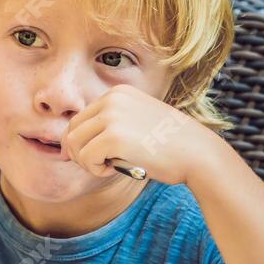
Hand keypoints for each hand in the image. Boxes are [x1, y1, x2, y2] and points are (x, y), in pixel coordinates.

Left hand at [62, 85, 212, 186]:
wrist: (198, 154)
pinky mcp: (114, 137)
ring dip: (88, 162)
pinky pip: (85, 158)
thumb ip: (109, 126)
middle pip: (71, 130)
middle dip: (80, 153)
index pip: (80, 118)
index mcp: (118, 93)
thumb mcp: (137, 123)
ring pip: (73, 144)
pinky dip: (96, 170)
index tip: (99, 157)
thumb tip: (66, 146)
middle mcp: (112, 99)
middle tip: (102, 166)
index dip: (83, 143)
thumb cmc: (169, 146)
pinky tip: (118, 169)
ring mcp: (112, 116)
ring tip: (110, 167)